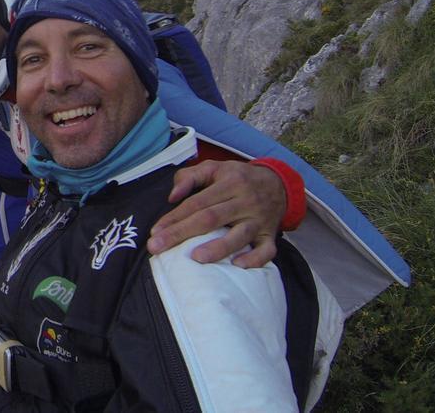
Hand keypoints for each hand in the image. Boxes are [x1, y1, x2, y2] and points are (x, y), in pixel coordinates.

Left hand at [147, 160, 285, 267]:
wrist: (279, 183)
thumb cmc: (238, 177)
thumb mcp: (215, 168)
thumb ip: (190, 176)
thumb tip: (172, 196)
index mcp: (229, 183)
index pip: (197, 202)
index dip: (175, 217)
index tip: (155, 232)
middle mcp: (245, 201)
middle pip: (211, 219)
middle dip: (182, 233)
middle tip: (157, 247)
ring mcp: (259, 220)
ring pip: (239, 236)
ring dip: (218, 248)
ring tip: (196, 258)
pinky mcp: (271, 234)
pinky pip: (267, 250)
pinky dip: (255, 259)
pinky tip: (237, 266)